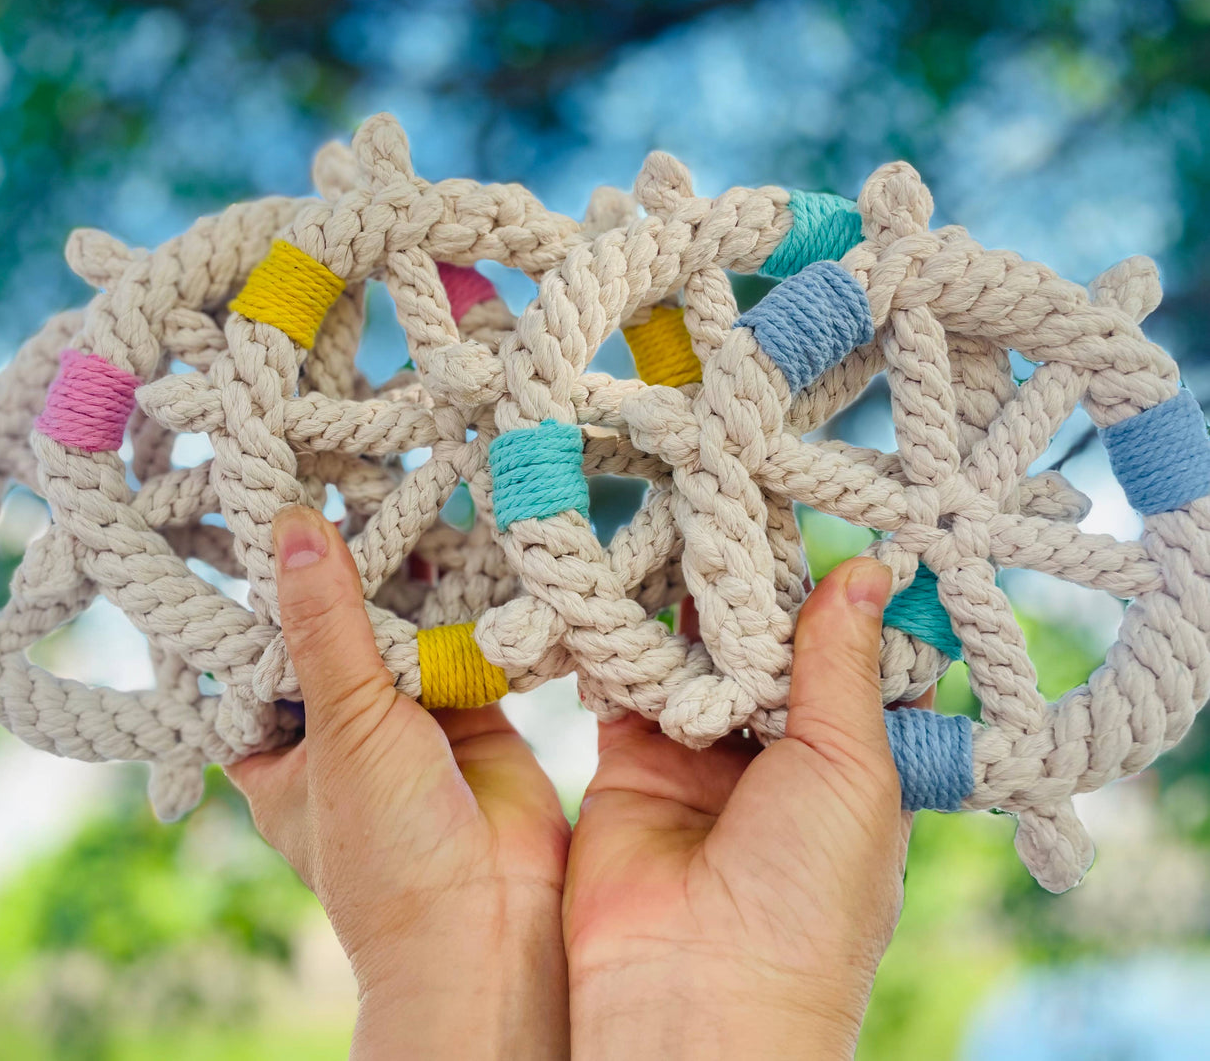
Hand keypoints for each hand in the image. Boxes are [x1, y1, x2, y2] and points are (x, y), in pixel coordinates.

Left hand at [227, 506, 569, 1058]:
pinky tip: (462, 542)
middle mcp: (334, 727)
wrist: (492, 926)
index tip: (262, 509)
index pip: (253, 650)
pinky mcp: (469, 713)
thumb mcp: (342, 726)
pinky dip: (463, 604)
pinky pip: (459, 643)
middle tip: (339, 483)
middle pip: (330, 629)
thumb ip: (325, 625)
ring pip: (396, 631)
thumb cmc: (388, 849)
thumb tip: (291, 525)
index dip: (260, 588)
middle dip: (341, 572)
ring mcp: (403, 720)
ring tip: (400, 495)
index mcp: (273, 745)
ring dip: (404, 580)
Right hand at [563, 558, 914, 1059]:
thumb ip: (841, 666)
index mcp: (849, 764)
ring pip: (692, 658)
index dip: (825, 593)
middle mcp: (775, 758)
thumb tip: (869, 569)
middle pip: (761, 649)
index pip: (839, 657)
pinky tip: (625, 583)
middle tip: (729, 502)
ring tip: (677, 522)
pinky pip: (627, 685)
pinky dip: (624, 641)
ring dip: (684, 606)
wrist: (696, 991)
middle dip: (746, 589)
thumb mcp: (851, 768)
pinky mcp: (629, 764)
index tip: (809, 514)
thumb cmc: (806, 896)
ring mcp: (700, 760)